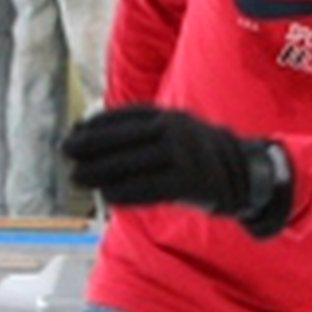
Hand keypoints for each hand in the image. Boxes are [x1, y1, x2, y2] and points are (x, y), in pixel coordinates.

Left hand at [61, 104, 292, 237]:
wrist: (246, 173)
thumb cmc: (197, 156)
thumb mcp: (175, 132)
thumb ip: (142, 133)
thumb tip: (92, 134)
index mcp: (171, 116)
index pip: (127, 115)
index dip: (97, 124)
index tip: (74, 131)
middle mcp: (178, 130)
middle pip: (126, 138)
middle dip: (92, 145)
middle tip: (66, 151)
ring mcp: (185, 155)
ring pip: (134, 163)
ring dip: (102, 171)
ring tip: (78, 176)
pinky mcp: (191, 182)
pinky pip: (150, 188)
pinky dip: (126, 192)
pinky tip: (108, 196)